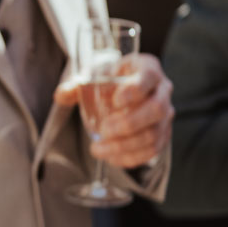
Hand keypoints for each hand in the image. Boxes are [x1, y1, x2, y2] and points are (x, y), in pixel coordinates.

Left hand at [54, 53, 173, 168]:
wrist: (120, 89)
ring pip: (154, 134)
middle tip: (104, 130)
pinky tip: (111, 158)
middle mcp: (162, 90)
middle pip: (157, 109)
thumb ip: (75, 84)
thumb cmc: (107, 79)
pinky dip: (131, 157)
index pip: (149, 76)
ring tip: (98, 149)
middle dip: (129, 123)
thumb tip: (62, 94)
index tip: (115, 100)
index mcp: (147, 68)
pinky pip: (153, 150)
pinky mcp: (163, 133)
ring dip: (125, 146)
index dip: (135, 90)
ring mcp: (166, 114)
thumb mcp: (92, 75)